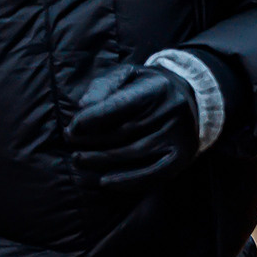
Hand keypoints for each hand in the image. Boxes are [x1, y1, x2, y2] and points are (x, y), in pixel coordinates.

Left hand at [66, 63, 199, 191]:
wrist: (186, 99)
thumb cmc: (145, 87)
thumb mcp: (126, 75)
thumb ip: (103, 86)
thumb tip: (83, 106)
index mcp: (156, 88)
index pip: (120, 104)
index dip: (93, 117)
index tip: (72, 126)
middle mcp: (171, 112)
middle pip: (124, 131)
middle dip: (92, 139)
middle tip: (69, 140)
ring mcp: (178, 137)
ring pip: (134, 154)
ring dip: (102, 161)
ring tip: (79, 161)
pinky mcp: (181, 157)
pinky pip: (152, 174)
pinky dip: (127, 181)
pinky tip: (105, 181)